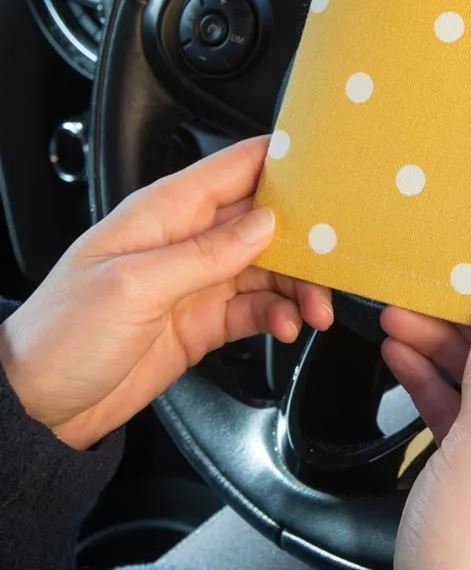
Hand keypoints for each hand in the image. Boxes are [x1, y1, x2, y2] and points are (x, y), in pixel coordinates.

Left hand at [0, 136, 331, 450]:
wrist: (37, 406)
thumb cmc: (61, 335)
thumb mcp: (133, 286)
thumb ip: (205, 254)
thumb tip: (264, 225)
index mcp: (166, 212)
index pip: (236, 167)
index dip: (284, 162)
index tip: (329, 172)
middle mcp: (187, 240)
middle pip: (267, 222)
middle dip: (306, 239)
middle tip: (333, 263)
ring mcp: (198, 281)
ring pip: (271, 267)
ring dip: (299, 286)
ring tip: (313, 310)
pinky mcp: (206, 319)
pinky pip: (258, 307)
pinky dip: (279, 316)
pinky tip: (285, 327)